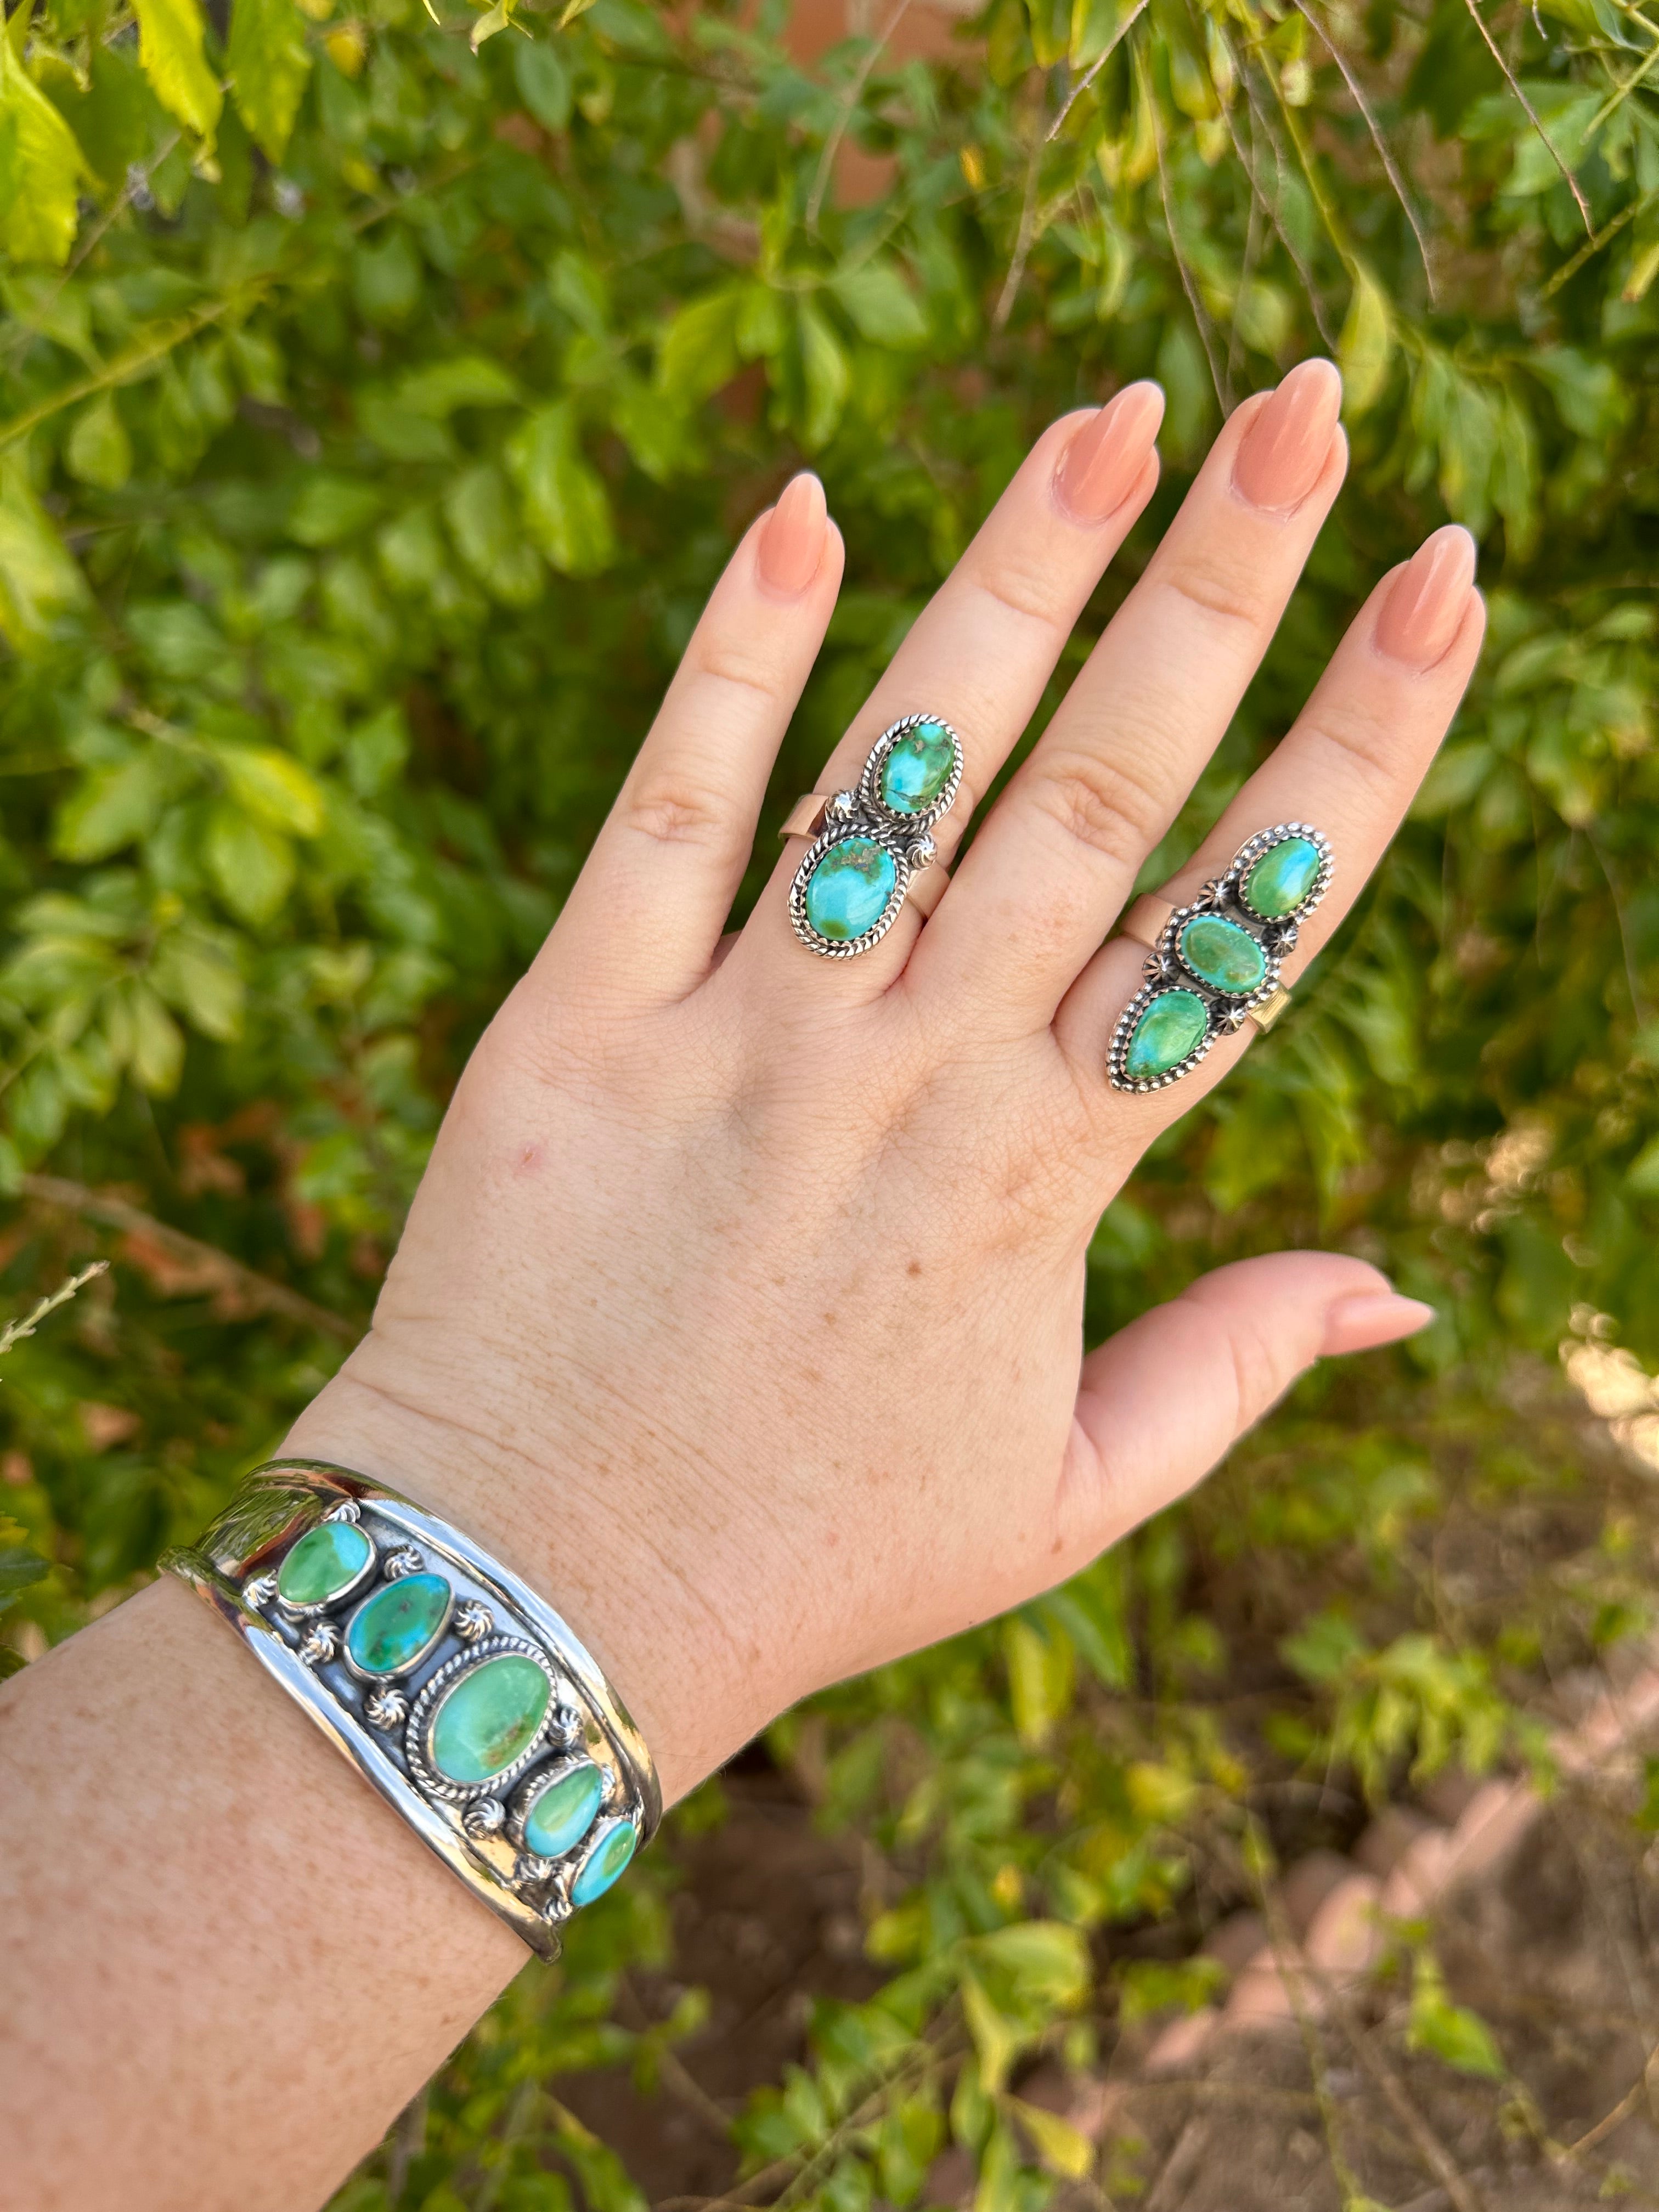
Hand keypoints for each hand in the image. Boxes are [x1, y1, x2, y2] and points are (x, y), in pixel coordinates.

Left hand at [285, 358, 1481, 1802]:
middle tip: (1306, 399)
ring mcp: (743, 1041)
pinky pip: (670, 813)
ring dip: (1013, 578)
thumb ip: (1232, 1372)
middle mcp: (914, 1080)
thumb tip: (1404, 1290)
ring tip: (1113, 409)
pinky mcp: (575, 1024)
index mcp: (1048, 1180)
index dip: (1362, 740)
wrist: (534, 1594)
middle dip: (1220, 584)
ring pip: (903, 769)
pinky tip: (806, 509)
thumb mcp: (1061, 1497)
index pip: (1241, 918)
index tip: (1447, 578)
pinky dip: (735, 660)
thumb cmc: (810, 1555)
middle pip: (1099, 794)